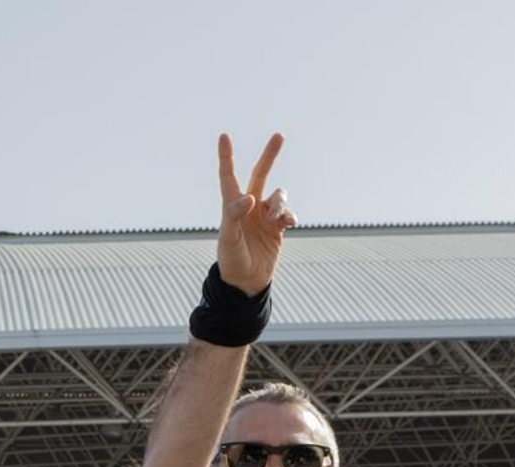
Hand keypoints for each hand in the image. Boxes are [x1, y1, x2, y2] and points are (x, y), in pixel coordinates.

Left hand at [215, 133, 295, 296]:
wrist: (246, 283)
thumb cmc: (231, 260)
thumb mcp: (229, 238)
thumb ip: (236, 215)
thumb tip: (251, 198)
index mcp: (232, 206)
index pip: (229, 176)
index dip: (227, 156)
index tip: (224, 136)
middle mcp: (249, 207)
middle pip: (260, 174)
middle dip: (269, 155)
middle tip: (279, 135)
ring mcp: (264, 216)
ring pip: (279, 195)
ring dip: (280, 202)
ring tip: (275, 219)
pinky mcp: (277, 228)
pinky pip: (288, 213)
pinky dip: (290, 216)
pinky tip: (287, 225)